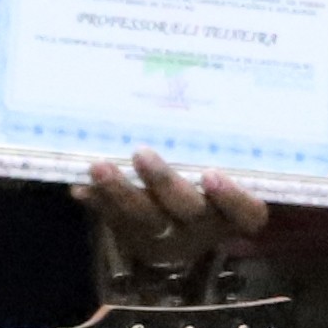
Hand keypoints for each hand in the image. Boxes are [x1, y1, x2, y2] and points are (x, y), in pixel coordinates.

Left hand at [84, 151, 269, 276]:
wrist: (198, 223)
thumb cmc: (224, 180)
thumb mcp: (237, 166)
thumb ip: (232, 145)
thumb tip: (225, 88)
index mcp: (239, 213)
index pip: (246, 212)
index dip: (231, 198)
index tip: (211, 174)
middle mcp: (206, 228)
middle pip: (187, 211)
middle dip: (163, 183)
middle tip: (141, 153)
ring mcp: (171, 237)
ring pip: (146, 220)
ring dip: (120, 193)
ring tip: (98, 166)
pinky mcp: (140, 239)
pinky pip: (117, 223)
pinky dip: (100, 203)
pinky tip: (81, 186)